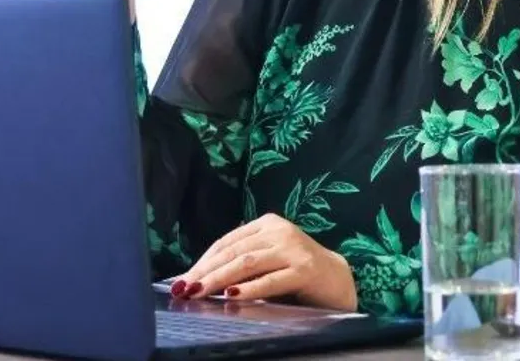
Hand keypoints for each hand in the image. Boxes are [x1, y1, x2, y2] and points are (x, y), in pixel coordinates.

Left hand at [172, 214, 357, 310]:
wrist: (337, 280)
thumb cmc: (296, 272)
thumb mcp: (268, 260)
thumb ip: (242, 264)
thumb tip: (198, 280)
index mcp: (267, 223)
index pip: (227, 241)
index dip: (203, 260)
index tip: (182, 279)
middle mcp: (280, 231)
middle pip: (234, 252)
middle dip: (205, 272)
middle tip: (183, 288)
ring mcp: (293, 249)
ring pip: (247, 263)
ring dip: (219, 279)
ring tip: (198, 292)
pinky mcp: (304, 270)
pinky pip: (270, 280)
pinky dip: (249, 288)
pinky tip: (232, 296)